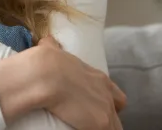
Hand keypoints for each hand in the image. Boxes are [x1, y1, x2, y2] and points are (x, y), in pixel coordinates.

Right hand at [0, 36, 125, 129]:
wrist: (44, 73)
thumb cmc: (45, 61)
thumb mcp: (53, 50)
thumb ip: (54, 47)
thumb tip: (47, 41)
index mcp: (98, 78)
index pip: (117, 97)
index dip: (110, 104)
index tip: (97, 108)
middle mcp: (106, 94)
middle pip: (117, 114)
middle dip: (107, 119)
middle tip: (89, 120)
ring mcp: (106, 109)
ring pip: (114, 127)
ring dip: (103, 127)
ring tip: (84, 126)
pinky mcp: (100, 123)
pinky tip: (79, 129)